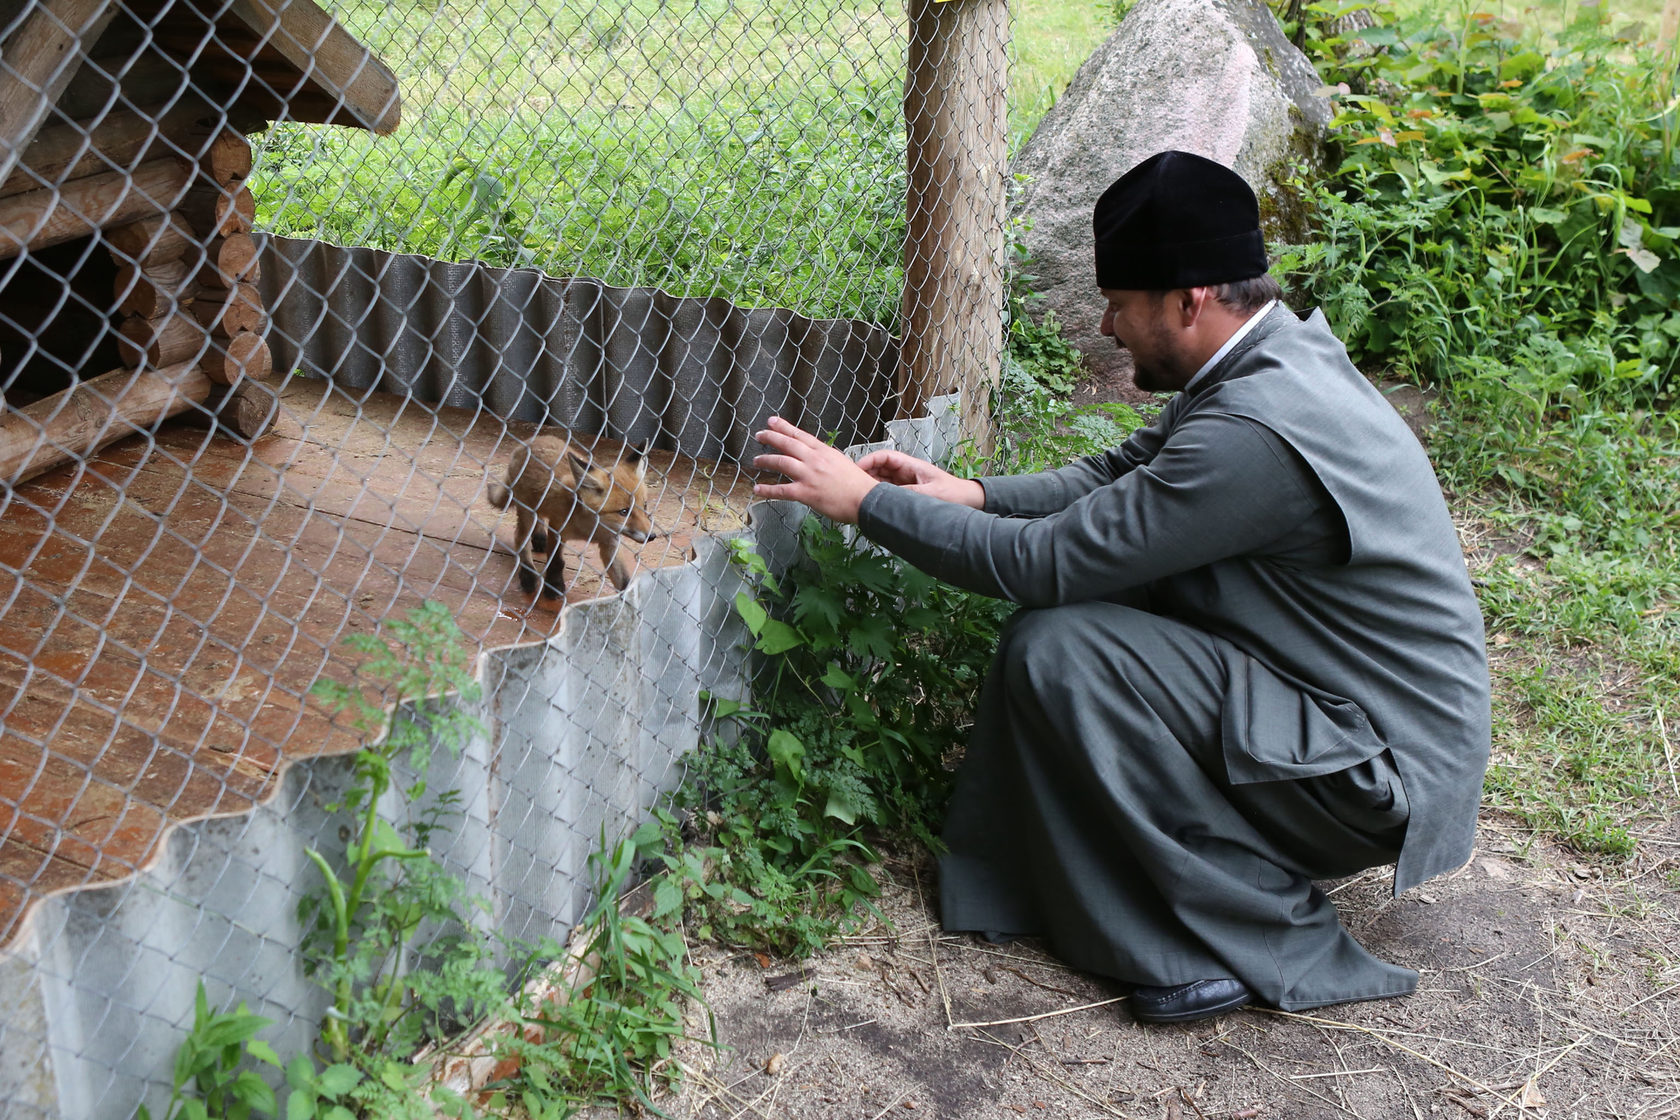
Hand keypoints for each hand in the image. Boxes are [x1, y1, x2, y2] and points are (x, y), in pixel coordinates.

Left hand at [752, 416, 878, 523]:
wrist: (866, 500)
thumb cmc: (857, 484)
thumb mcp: (841, 463)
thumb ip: (825, 459)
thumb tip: (815, 458)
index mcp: (824, 451)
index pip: (800, 435)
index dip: (784, 427)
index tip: (772, 421)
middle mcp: (815, 460)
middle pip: (787, 444)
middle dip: (770, 438)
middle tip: (759, 435)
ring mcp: (809, 475)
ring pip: (781, 462)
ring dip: (766, 460)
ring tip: (756, 461)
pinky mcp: (806, 493)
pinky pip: (782, 490)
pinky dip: (767, 490)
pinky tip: (758, 489)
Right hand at [855, 449, 984, 508]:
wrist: (968, 500)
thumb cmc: (954, 493)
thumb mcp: (931, 494)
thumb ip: (909, 494)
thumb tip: (888, 498)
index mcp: (911, 466)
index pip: (885, 458)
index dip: (869, 461)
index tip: (857, 470)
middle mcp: (906, 472)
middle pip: (879, 468)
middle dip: (865, 474)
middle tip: (853, 485)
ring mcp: (906, 482)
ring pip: (882, 481)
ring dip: (871, 486)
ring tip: (860, 496)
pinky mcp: (907, 493)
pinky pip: (888, 491)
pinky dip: (879, 495)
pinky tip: (873, 504)